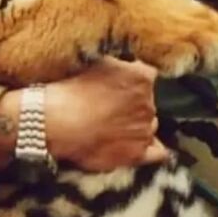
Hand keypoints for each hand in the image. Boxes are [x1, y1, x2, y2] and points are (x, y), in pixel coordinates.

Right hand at [44, 57, 168, 170]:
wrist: (59, 122)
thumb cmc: (73, 90)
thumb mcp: (98, 63)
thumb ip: (120, 65)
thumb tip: (128, 66)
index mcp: (142, 78)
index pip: (147, 76)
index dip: (131, 80)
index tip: (117, 84)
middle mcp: (149, 104)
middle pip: (147, 102)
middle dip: (133, 103)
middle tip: (109, 106)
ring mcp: (145, 130)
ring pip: (149, 125)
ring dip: (137, 123)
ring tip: (113, 126)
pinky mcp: (137, 153)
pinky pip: (158, 152)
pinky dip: (152, 148)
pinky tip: (139, 145)